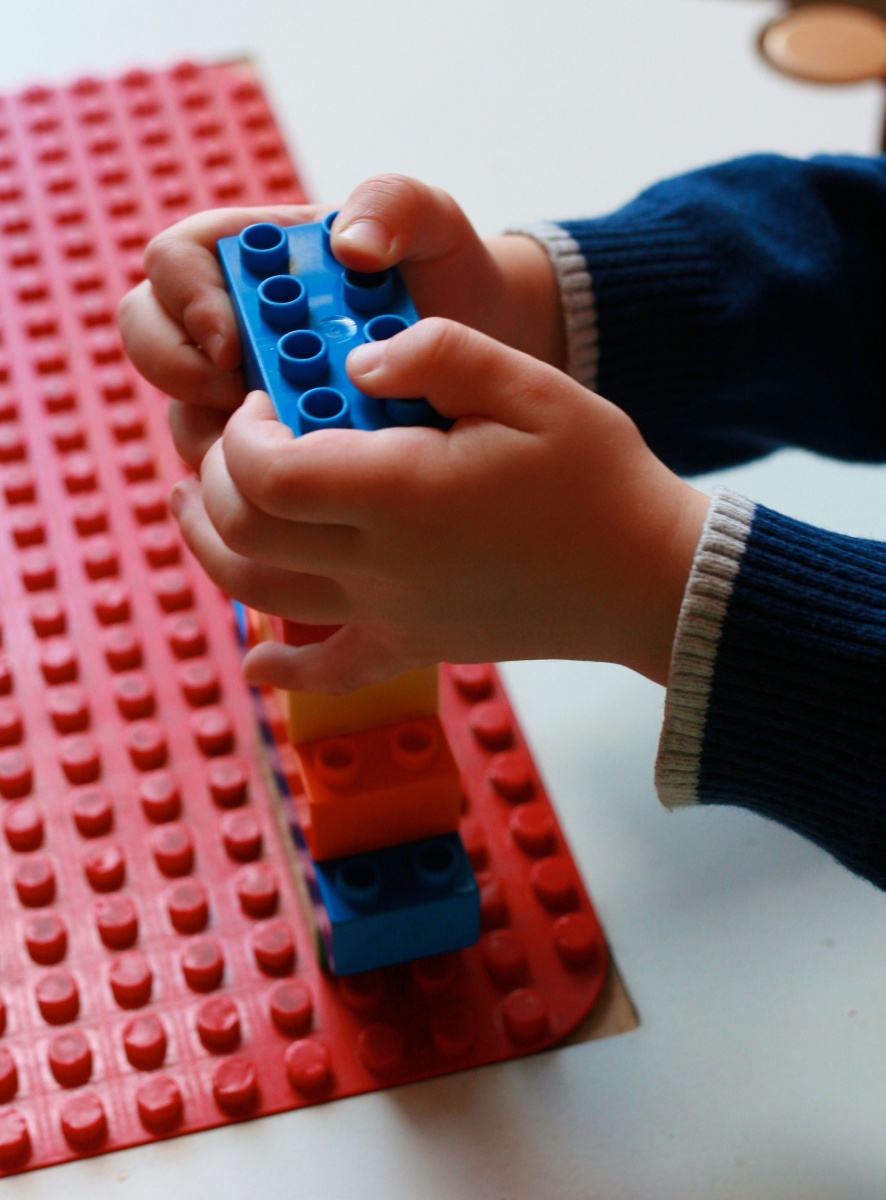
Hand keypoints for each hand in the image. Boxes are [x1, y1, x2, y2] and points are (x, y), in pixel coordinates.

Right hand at [116, 176, 563, 470]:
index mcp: (248, 257)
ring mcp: (244, 390)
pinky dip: (265, 484)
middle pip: (153, 343)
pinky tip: (317, 488)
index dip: (186, 302)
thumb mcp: (429, 221)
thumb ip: (393, 205)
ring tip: (301, 449)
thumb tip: (350, 246)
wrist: (477, 343)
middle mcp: (230, 324)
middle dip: (185, 377)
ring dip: (230, 440)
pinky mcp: (270, 450)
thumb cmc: (440, 270)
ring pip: (188, 421)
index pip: (171, 262)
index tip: (233, 345)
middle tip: (247, 405)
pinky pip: (234, 476)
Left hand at [170, 318, 708, 691]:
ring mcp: (393, 615)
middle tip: (230, 435)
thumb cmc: (599, 479)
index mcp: (405, 494)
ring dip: (210, 550)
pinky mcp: (415, 645)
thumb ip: (436, 356)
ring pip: (261, 598)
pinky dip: (281, 670)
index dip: (243, 430)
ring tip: (191, 505)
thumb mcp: (531, 386)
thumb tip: (352, 362)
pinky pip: (329, 671)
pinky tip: (255, 663)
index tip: (270, 396)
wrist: (650, 580)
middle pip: (245, 534)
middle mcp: (383, 565)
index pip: (268, 473)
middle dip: (215, 478)